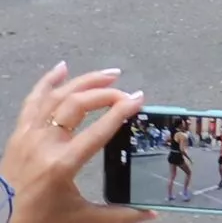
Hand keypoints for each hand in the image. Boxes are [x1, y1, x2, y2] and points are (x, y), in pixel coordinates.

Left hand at [0, 62, 152, 222]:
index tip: (140, 98)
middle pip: (77, 105)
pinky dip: (47, 82)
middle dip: (105, 93)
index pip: (98, 130)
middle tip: (126, 92)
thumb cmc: (39, 219)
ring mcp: (28, 136)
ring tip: (108, 74)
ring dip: (83, 81)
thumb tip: (152, 216)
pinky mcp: (18, 134)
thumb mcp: (81, 218)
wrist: (0, 221)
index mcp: (62, 164)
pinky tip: (62, 68)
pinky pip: (33, 101)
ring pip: (56, 97)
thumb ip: (118, 214)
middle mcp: (44, 144)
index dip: (121, 111)